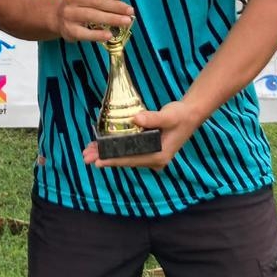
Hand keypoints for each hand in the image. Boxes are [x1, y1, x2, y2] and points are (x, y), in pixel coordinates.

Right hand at [55, 0, 133, 42]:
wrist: (59, 16)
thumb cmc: (83, 0)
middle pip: (95, 1)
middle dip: (115, 6)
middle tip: (130, 11)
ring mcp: (69, 14)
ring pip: (91, 16)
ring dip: (111, 19)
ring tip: (126, 21)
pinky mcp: (70, 30)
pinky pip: (84, 33)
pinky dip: (97, 34)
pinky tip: (109, 35)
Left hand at [81, 100, 204, 171]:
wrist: (190, 115)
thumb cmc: (180, 115)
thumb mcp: (168, 115)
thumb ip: (153, 118)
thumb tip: (136, 118)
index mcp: (159, 156)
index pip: (131, 159)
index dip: (113, 160)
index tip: (97, 161)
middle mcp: (154, 160)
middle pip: (125, 160)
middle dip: (105, 157)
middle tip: (86, 156)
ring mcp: (151, 157)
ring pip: (125, 157)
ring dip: (108, 154)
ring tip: (89, 151)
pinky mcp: (149, 151)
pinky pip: (129, 152)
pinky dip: (115, 149)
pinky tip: (102, 146)